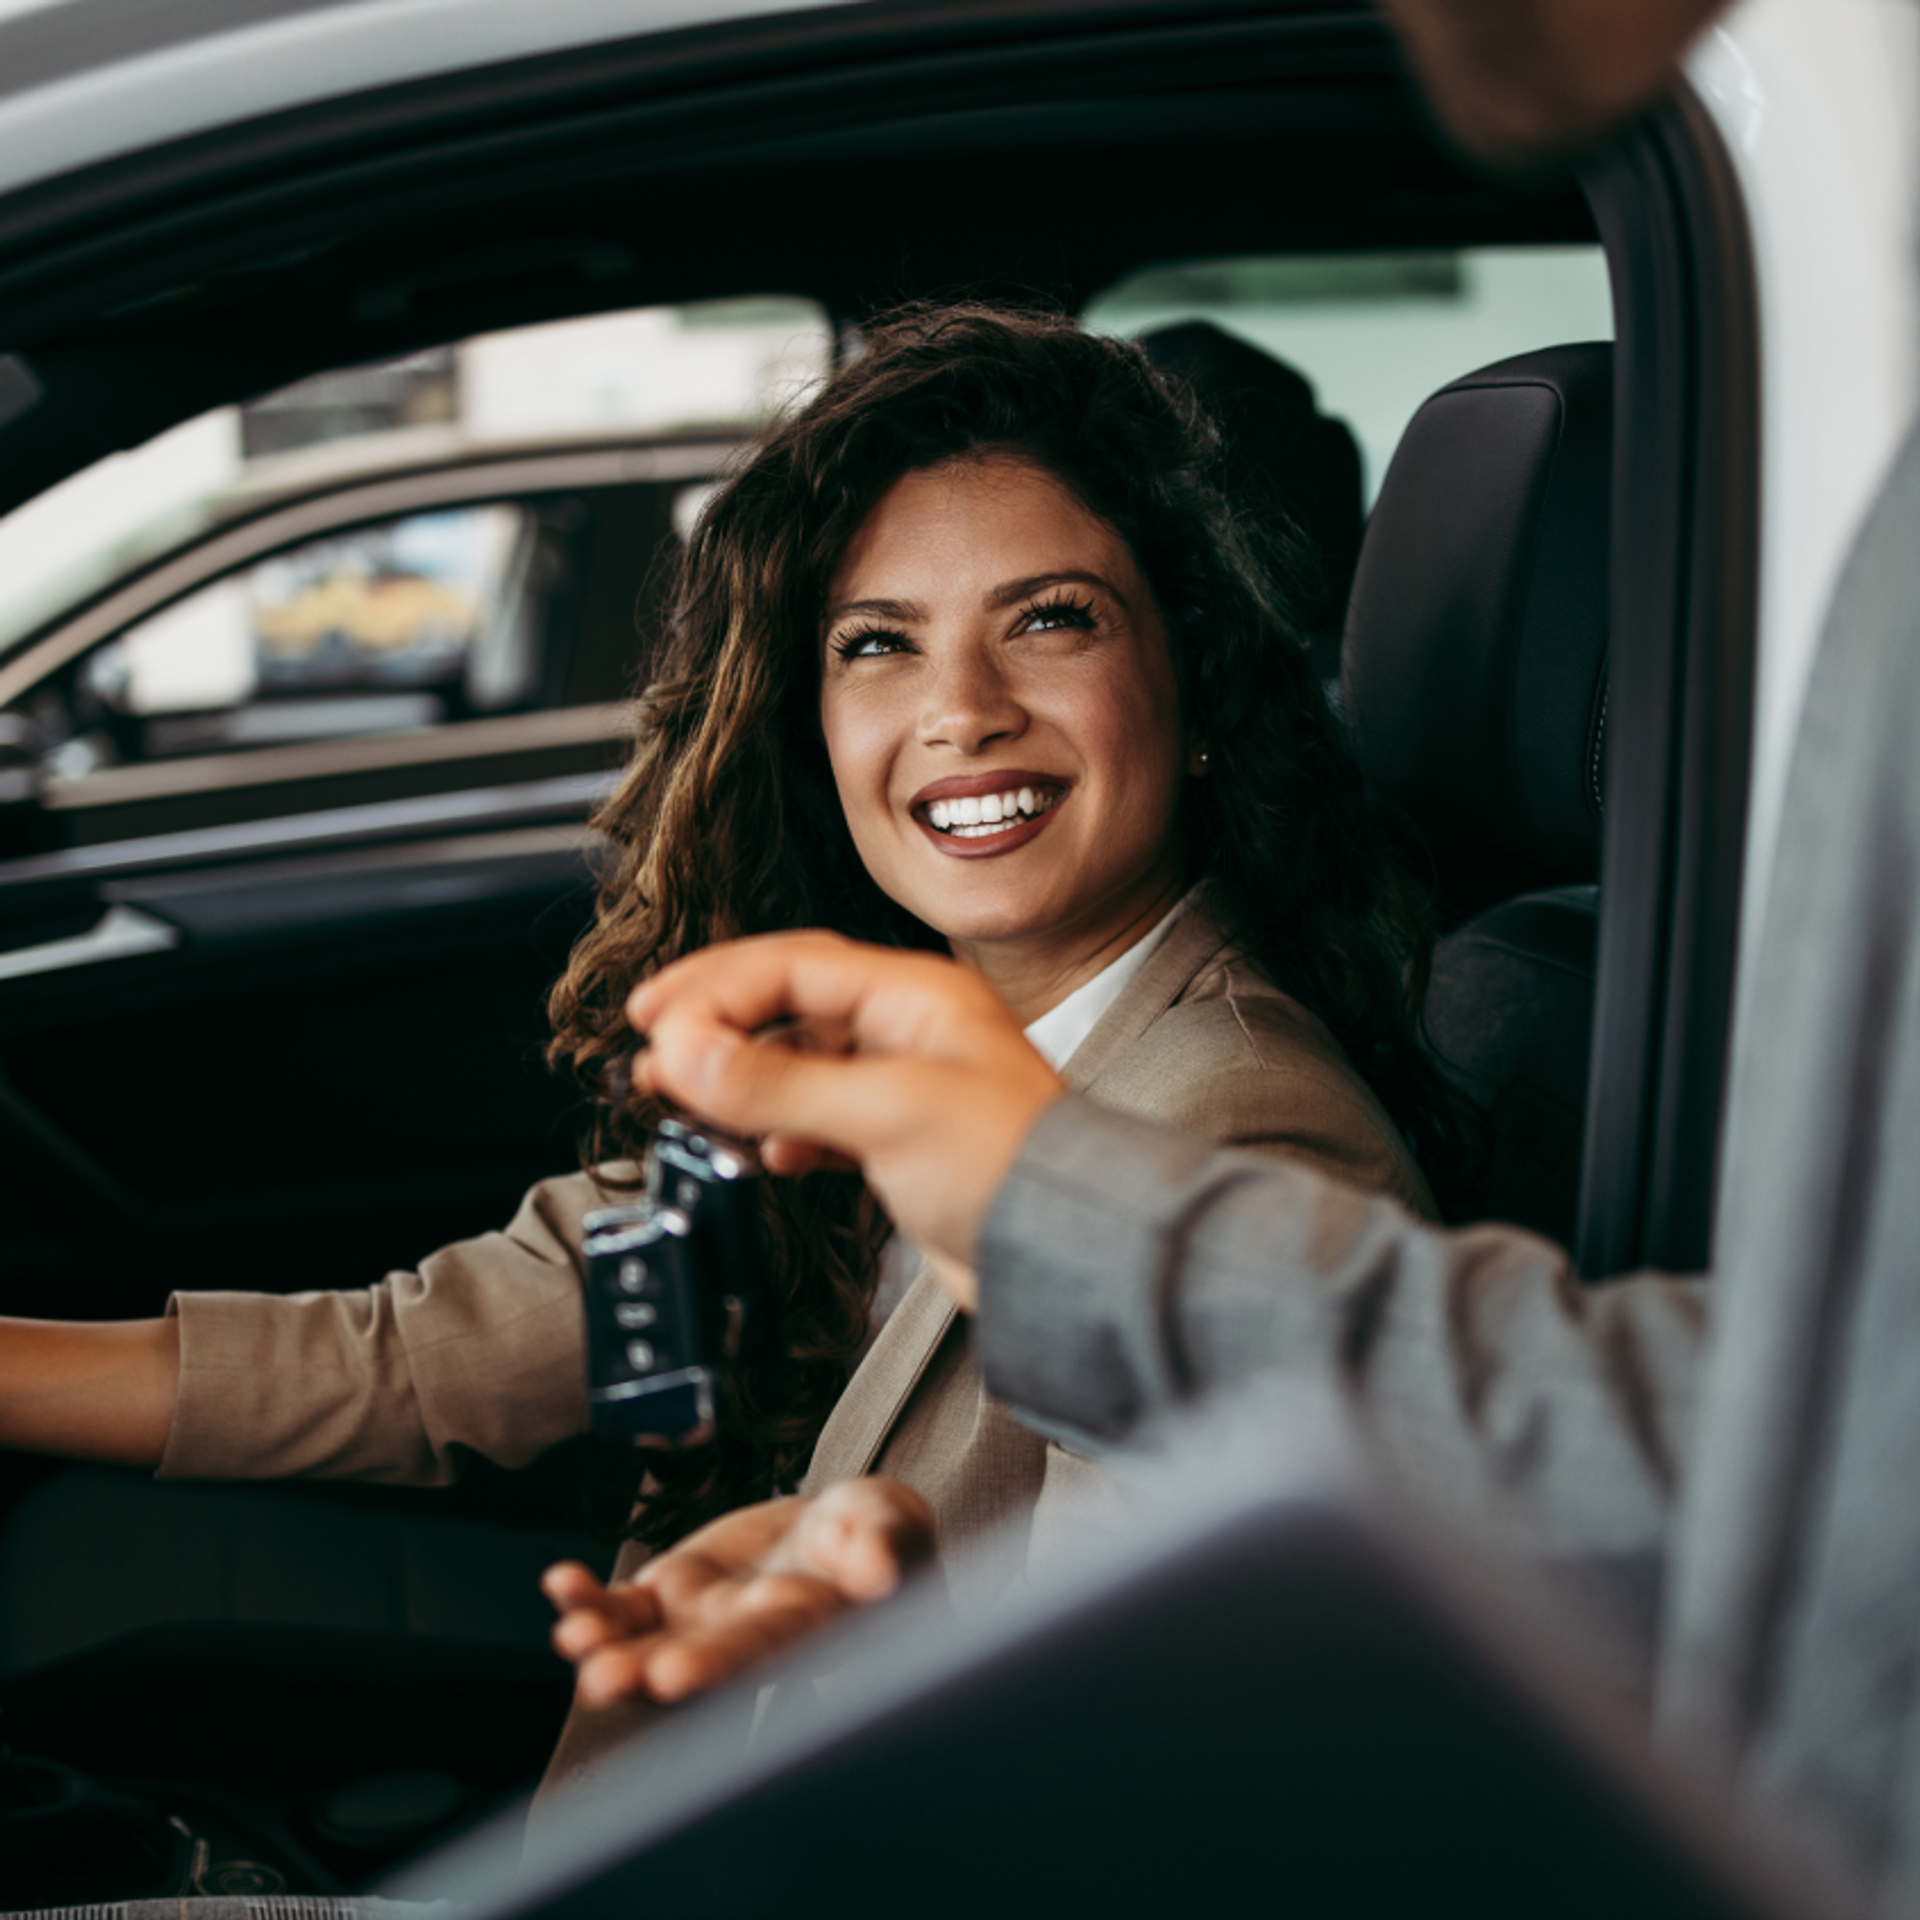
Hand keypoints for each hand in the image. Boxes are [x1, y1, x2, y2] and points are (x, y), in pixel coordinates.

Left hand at [543, 1479, 935, 1707]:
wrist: (842, 1532)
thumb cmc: (878, 1536)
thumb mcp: (893, 1528)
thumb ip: (888, 1547)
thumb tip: (881, 1571)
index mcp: (803, 1629)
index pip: (759, 1652)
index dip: (717, 1664)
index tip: (676, 1673)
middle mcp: (744, 1640)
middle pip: (690, 1663)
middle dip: (643, 1674)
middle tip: (603, 1678)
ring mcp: (702, 1622)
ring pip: (646, 1645)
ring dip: (605, 1647)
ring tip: (573, 1637)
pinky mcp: (673, 1594)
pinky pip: (624, 1607)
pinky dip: (590, 1600)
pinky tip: (561, 1585)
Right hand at [627, 932, 1065, 1303]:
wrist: (1061, 1253)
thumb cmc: (1012, 1168)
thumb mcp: (885, 1113)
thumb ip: (779, 1084)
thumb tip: (687, 1055)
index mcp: (916, 995)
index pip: (792, 965)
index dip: (715, 986)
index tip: (656, 1020)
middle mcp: (912, 1029)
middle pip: (791, 1003)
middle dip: (718, 1022)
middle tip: (653, 1045)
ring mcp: (908, 1083)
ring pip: (802, 1061)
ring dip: (742, 1077)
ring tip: (686, 1097)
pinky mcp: (905, 1140)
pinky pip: (823, 1115)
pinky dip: (784, 1128)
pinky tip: (767, 1150)